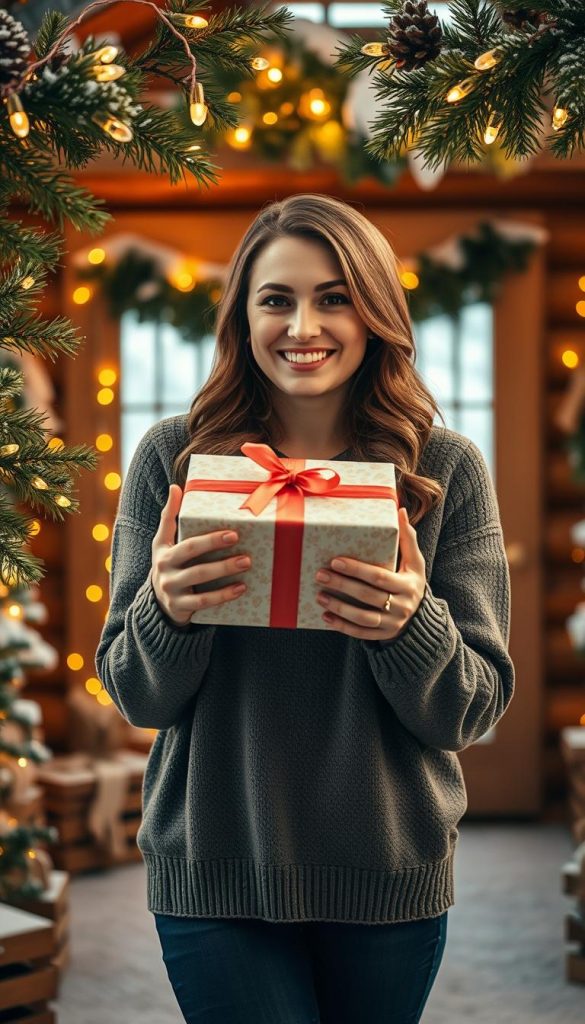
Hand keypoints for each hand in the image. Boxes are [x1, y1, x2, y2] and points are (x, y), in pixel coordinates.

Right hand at [151, 485, 251, 626]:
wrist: (158, 602)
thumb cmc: (168, 565)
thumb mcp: (163, 542)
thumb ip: (170, 517)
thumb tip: (175, 487)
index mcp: (164, 550)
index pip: (183, 537)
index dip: (204, 532)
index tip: (230, 531)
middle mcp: (164, 568)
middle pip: (192, 553)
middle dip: (215, 545)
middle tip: (238, 539)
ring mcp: (172, 588)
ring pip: (199, 577)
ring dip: (224, 569)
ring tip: (246, 562)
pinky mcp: (180, 607)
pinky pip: (203, 601)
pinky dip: (223, 595)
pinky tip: (240, 588)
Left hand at [314, 506, 425, 640]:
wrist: (421, 617)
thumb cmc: (411, 582)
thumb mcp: (415, 562)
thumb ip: (408, 539)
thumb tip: (401, 511)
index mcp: (408, 585)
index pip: (379, 577)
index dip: (357, 570)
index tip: (335, 561)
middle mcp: (401, 606)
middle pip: (367, 596)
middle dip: (342, 585)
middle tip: (320, 574)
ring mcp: (392, 623)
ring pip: (362, 617)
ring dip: (339, 607)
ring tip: (319, 595)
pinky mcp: (383, 636)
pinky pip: (360, 633)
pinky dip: (342, 626)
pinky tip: (325, 616)